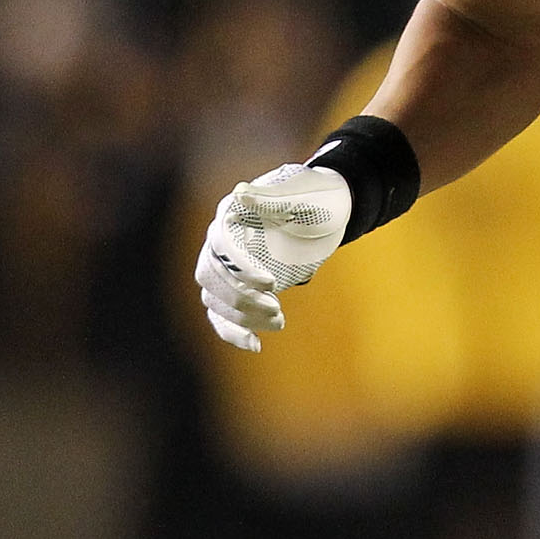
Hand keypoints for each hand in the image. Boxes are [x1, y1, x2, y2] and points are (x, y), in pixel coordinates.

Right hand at [195, 163, 351, 351]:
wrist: (328, 209)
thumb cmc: (316, 195)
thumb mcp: (302, 193)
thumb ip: (273, 197)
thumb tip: (241, 194)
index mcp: (232, 214)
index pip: (220, 245)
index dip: (241, 268)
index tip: (272, 283)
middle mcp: (222, 241)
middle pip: (211, 276)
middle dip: (240, 298)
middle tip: (276, 309)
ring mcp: (229, 266)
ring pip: (215, 300)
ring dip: (242, 317)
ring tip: (279, 321)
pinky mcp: (240, 287)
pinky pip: (222, 315)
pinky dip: (233, 332)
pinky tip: (255, 345)